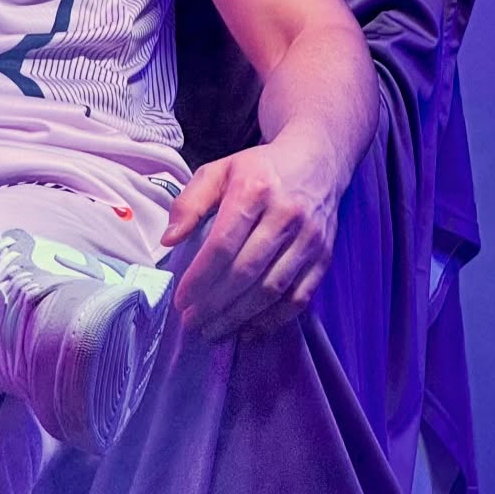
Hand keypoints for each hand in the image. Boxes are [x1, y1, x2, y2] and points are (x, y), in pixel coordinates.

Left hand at [159, 132, 339, 342]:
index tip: (181, 300)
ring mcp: (309, 239)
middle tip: (191, 323)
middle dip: (215, 305)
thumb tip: (169, 240)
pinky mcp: (324, 257)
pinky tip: (248, 330)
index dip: (200, 278)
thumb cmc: (259, 169)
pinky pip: (299, 297)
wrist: (318, 162)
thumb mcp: (218, 171)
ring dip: (239, 317)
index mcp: (254, 191)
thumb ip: (189, 203)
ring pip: (273, 290)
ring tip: (213, 331)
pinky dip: (273, 320)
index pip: (223, 244)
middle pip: (246, 272)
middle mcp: (286, 216)